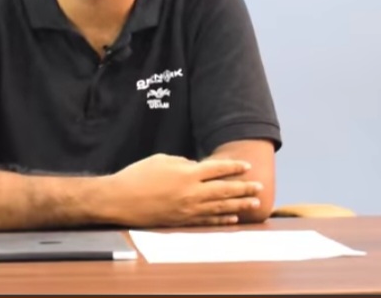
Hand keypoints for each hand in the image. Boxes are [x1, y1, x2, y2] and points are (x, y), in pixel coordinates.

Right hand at [100, 153, 263, 227]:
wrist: (121, 199)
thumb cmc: (137, 175)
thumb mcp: (161, 159)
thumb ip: (183, 162)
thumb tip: (196, 167)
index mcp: (187, 173)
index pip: (217, 169)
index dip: (234, 167)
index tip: (247, 166)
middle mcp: (191, 192)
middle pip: (225, 190)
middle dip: (244, 188)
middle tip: (259, 187)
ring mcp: (188, 208)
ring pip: (220, 207)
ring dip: (239, 205)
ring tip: (254, 204)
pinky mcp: (182, 221)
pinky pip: (207, 221)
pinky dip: (222, 220)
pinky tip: (233, 219)